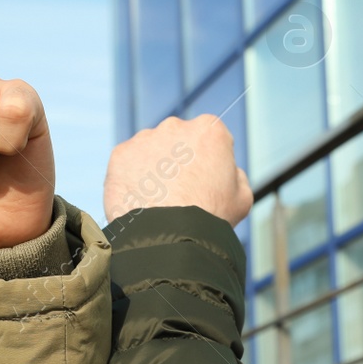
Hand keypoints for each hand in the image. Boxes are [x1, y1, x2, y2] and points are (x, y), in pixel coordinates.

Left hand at [103, 115, 251, 225]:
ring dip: (153, 169)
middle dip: (178, 161)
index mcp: (210, 130)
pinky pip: (127, 164)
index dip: (208, 161)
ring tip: (158, 201)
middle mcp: (175, 126)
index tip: (205, 183)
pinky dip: (132, 179)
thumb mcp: (242, 197)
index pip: (210, 138)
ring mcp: (145, 138)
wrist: (171, 237)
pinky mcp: (120, 154)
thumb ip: (235, 175)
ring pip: (150, 151)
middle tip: (179, 193)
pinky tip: (141, 200)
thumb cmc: (210, 218)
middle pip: (178, 141)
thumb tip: (228, 171)